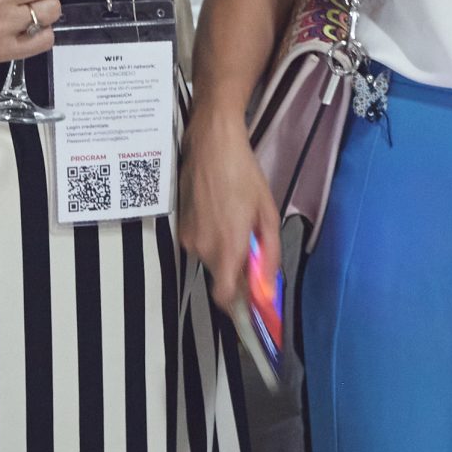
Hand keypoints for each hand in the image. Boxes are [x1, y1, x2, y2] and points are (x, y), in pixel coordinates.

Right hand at [179, 110, 279, 312]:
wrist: (212, 146)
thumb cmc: (244, 175)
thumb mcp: (267, 214)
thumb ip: (268, 254)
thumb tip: (268, 286)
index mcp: (227, 246)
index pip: (224, 296)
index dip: (238, 305)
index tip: (252, 302)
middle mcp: (204, 247)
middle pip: (221, 278)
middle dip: (238, 271)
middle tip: (254, 249)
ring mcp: (190, 238)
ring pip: (212, 261)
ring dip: (227, 252)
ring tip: (238, 222)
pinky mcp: (182, 228)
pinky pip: (202, 246)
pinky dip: (215, 240)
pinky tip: (223, 215)